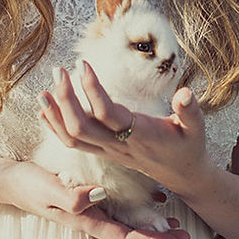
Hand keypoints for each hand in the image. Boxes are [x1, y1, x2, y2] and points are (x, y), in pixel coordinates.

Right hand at [0, 160, 189, 238]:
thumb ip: (71, 196)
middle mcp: (91, 218)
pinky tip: (148, 201)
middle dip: (158, 237)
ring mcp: (90, 210)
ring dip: (151, 225)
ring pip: (127, 224)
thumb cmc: (28, 185)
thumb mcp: (49, 188)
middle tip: (185, 233)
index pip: (125, 237)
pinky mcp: (87, 199)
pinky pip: (118, 210)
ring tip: (173, 222)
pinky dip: (137, 210)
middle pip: (131, 235)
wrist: (10, 180)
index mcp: (86, 219)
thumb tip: (97, 197)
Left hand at [38, 63, 215, 195]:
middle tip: (58, 71)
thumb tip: (185, 93)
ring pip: (72, 138)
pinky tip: (45, 110)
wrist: (182, 174)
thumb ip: (190, 111)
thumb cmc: (188, 146)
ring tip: (42, 90)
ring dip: (54, 115)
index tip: (83, 64)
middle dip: (65, 100)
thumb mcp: (196, 128)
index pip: (108, 113)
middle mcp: (119, 145)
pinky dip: (55, 127)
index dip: (93, 89)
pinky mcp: (104, 151)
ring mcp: (108, 151)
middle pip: (81, 127)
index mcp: (140, 135)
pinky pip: (73, 143)